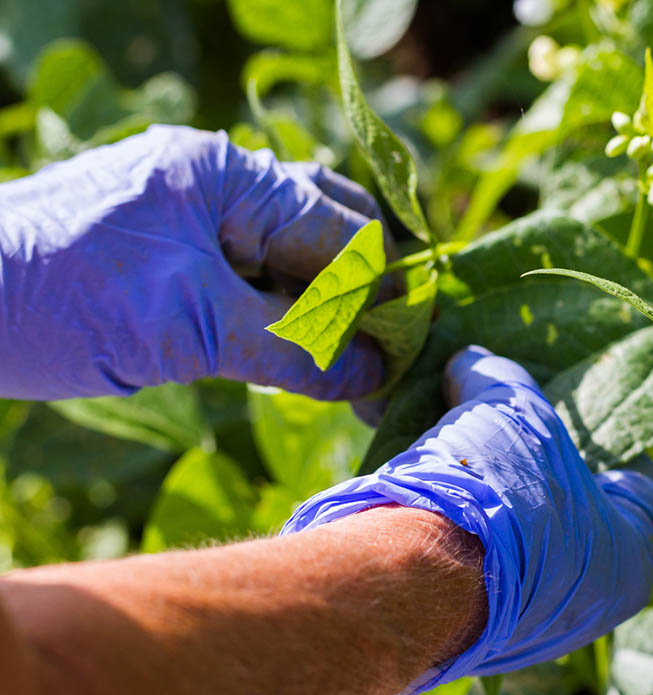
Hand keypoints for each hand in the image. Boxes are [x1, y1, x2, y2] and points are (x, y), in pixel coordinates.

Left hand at [0, 125, 386, 400]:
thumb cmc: (62, 302)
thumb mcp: (193, 330)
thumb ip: (294, 351)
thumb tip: (374, 376)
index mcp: (229, 175)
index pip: (341, 230)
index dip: (381, 295)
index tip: (404, 354)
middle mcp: (217, 181)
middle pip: (325, 229)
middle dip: (357, 294)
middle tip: (377, 358)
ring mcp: (191, 212)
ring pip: (286, 256)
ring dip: (317, 310)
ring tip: (339, 369)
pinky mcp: (169, 250)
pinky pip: (247, 276)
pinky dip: (275, 315)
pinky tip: (288, 357)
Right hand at [281, 346, 652, 694]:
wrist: (414, 580)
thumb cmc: (495, 493)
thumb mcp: (508, 411)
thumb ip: (498, 377)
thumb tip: (469, 360)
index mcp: (630, 559)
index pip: (636, 486)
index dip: (610, 442)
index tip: (585, 416)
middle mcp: (591, 608)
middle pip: (579, 520)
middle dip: (548, 476)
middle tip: (520, 434)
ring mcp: (532, 633)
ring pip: (527, 553)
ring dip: (503, 511)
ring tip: (469, 462)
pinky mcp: (476, 642)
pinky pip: (481, 579)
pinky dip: (467, 544)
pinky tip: (439, 504)